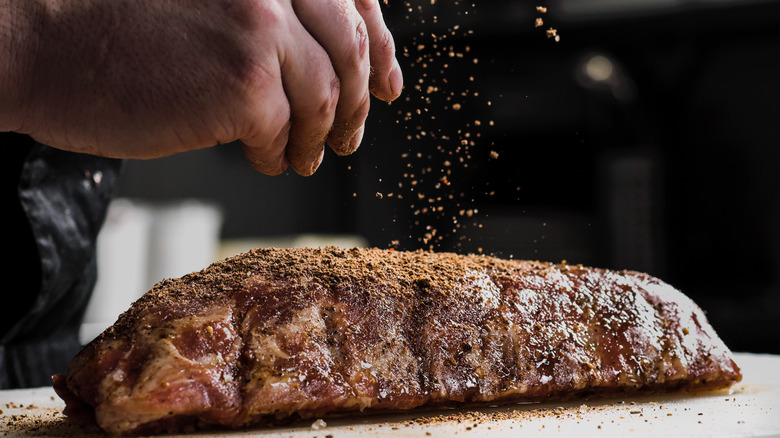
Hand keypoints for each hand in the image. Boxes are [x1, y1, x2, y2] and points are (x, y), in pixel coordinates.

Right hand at [2, 0, 402, 175]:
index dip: (381, 46)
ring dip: (322, 136)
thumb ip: (270, 18)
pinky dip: (283, 152)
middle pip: (351, 48)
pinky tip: (267, 159)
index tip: (390, 84)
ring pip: (328, 96)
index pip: (353, 0)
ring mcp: (262, 27)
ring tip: (305, 158)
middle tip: (352, 136)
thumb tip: (330, 65)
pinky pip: (288, 130)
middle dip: (361, 101)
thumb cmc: (113, 22)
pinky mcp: (242, 82)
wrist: (42, 42)